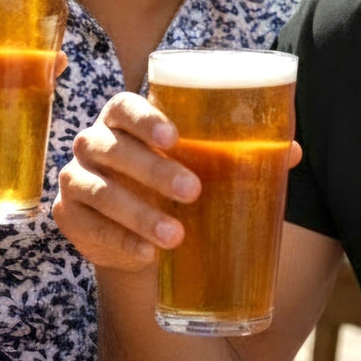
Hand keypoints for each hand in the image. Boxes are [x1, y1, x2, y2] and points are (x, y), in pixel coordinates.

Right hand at [55, 95, 302, 272]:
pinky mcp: (69, 216)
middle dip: (153, 169)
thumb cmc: (175, 182)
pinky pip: (88, 226)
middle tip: (194, 191)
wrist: (138, 232)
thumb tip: (292, 151)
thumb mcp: (204, 165)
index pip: (124, 106)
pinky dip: (119, 241)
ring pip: (98, 189)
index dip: (145, 118)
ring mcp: (76, 178)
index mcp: (123, 118)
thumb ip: (240, 153)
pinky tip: (147, 255)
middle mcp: (93, 142)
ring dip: (138, 212)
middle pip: (112, 148)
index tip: (174, 136)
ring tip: (176, 235)